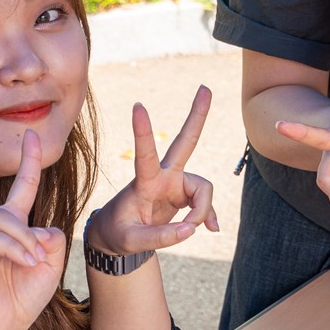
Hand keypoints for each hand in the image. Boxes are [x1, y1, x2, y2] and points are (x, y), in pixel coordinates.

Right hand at [0, 125, 67, 329]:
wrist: (3, 328)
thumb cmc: (23, 296)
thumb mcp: (49, 262)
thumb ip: (51, 238)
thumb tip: (40, 227)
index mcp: (8, 225)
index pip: (18, 186)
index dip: (27, 161)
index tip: (31, 136)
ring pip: (4, 218)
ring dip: (26, 239)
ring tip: (34, 261)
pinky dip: (17, 249)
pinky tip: (25, 262)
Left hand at [89, 84, 217, 253]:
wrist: (118, 237)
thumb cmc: (118, 234)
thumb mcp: (131, 241)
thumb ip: (160, 237)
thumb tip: (191, 229)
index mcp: (144, 182)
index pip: (144, 155)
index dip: (142, 132)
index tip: (138, 106)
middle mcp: (163, 176)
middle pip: (185, 143)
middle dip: (197, 117)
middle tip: (205, 88)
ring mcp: (176, 184)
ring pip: (203, 188)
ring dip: (201, 211)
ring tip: (193, 229)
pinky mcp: (183, 194)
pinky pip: (204, 204)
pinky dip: (207, 217)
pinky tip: (211, 228)